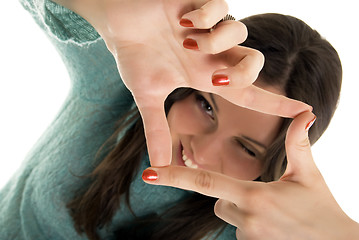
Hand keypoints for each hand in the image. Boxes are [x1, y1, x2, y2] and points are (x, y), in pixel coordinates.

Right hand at [54, 0, 310, 166]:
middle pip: (254, 64)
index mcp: (204, 74)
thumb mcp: (147, 96)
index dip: (276, 103)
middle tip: (214, 78)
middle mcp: (213, 53)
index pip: (248, 92)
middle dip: (243, 72)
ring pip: (239, 33)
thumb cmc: (133, 55)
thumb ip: (157, 130)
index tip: (304, 112)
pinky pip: (221, 7)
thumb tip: (157, 167)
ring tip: (184, 37)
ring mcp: (209, 27)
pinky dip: (203, 15)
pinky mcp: (202, 2)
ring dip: (212, 40)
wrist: (119, 22)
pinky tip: (181, 18)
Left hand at [142, 111, 358, 238]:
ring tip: (274, 213)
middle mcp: (245, 219)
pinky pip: (239, 230)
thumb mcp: (309, 176)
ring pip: (228, 214)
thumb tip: (305, 113)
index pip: (205, 182)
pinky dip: (249, 224)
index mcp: (254, 196)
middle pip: (218, 200)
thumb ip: (299, 145)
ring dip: (242, 210)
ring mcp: (247, 238)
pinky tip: (272, 226)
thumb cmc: (323, 211)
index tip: (148, 173)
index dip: (175, 176)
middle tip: (265, 197)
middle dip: (232, 194)